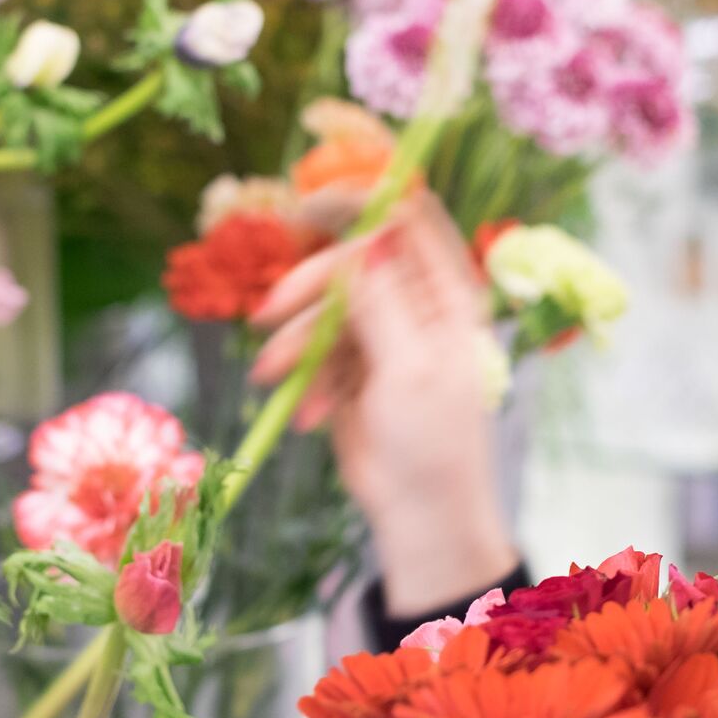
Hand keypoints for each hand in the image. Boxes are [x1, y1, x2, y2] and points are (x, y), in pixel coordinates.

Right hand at [251, 193, 518, 619]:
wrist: (420, 515)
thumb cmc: (432, 443)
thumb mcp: (409, 367)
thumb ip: (381, 300)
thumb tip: (365, 239)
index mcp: (448, 295)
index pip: (408, 220)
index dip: (362, 202)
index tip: (309, 206)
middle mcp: (416, 304)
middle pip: (351, 262)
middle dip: (308, 288)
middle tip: (269, 314)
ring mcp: (382, 334)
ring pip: (323, 308)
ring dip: (295, 344)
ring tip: (273, 380)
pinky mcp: (352, 366)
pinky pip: (314, 349)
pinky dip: (304, 379)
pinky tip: (310, 417)